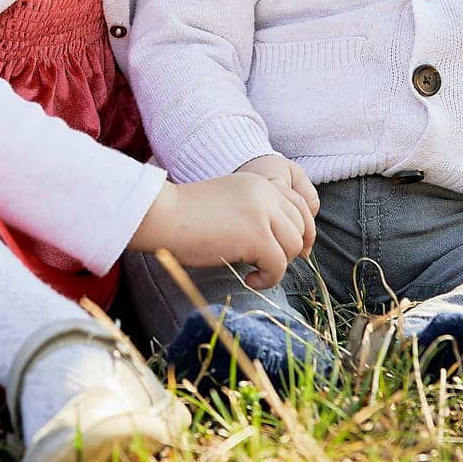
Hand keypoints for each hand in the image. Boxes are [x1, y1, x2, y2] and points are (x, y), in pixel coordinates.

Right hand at [129, 168, 314, 289]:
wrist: (161, 215)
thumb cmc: (184, 217)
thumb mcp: (228, 204)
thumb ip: (254, 214)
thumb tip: (281, 245)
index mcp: (260, 182)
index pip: (300, 205)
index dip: (301, 231)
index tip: (289, 251)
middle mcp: (266, 193)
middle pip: (301, 226)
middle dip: (291, 250)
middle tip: (270, 266)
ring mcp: (263, 213)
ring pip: (293, 247)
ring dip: (278, 265)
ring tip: (254, 272)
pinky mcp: (257, 236)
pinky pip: (279, 265)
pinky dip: (268, 279)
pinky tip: (248, 279)